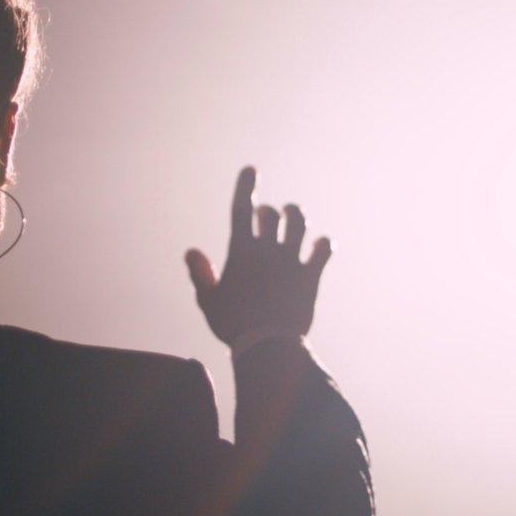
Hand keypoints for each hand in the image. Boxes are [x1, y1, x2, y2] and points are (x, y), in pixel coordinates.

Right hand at [186, 166, 331, 346]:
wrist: (268, 345)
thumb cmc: (232, 324)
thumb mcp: (208, 301)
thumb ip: (200, 273)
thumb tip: (191, 251)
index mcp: (241, 252)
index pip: (241, 210)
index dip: (246, 187)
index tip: (251, 169)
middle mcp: (268, 250)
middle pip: (271, 216)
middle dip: (268, 211)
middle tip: (266, 215)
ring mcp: (291, 261)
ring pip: (299, 224)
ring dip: (296, 214)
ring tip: (293, 214)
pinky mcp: (311, 277)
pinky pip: (323, 251)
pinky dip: (323, 244)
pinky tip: (321, 244)